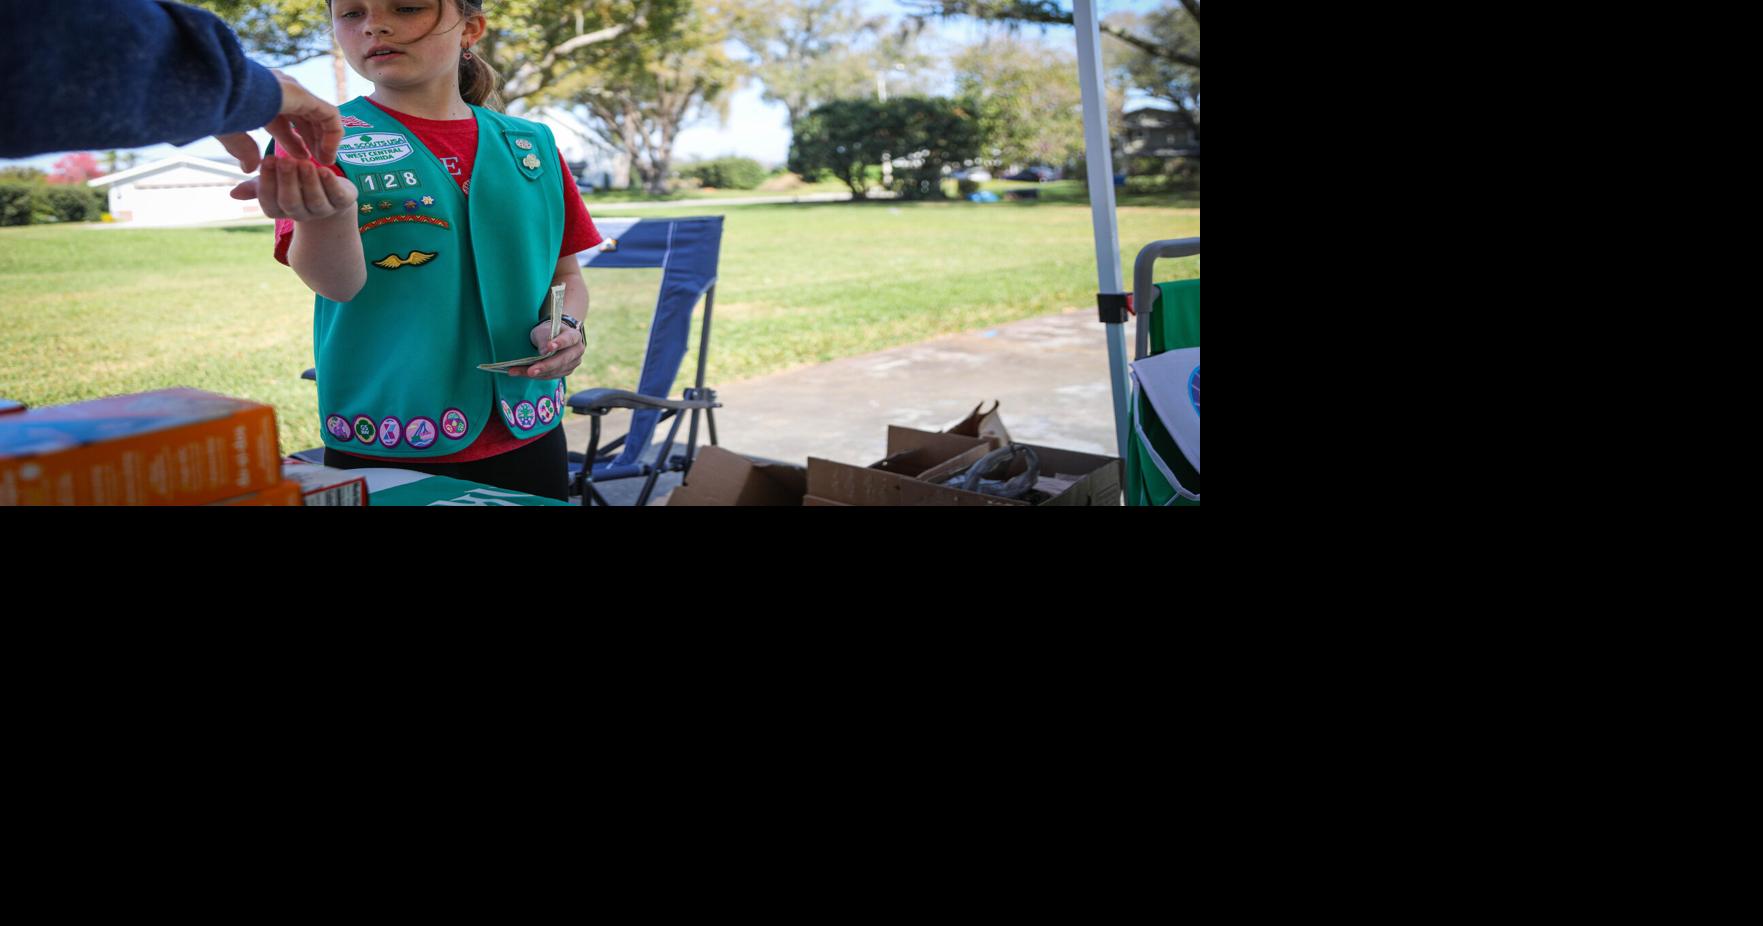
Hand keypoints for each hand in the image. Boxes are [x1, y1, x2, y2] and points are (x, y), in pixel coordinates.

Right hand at [214, 70, 341, 171]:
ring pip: (318, 116)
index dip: (292, 141)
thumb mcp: (231, 132)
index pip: (283, 119)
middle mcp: (279, 90)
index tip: (301, 159)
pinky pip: (329, 116)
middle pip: (303, 118)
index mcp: (261, 96)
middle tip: (316, 161)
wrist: (221, 88)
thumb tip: (249, 169)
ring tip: (326, 161)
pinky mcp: (305, 96)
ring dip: (323, 139)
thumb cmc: (218, 108)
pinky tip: (327, 154)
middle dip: (310, 140)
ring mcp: (294, 90)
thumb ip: (242, 149)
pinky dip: (331, 136)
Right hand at [229, 154, 357, 221]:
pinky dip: (331, 183)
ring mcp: (323, 210)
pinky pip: (337, 196)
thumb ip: (255, 186)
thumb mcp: (275, 182)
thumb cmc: (295, 183)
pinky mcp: (343, 203)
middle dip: (286, 181)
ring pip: (314, 200)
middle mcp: (300, 214)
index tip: (266, 160)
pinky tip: (325, 169)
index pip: (269, 201)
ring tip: (304, 162)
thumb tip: (233, 194)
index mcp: (280, 209)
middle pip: (290, 202)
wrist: (330, 193)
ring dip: (308, 181)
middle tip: (283, 160)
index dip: (267, 182)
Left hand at [507, 323, 584, 378]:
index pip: (568, 340)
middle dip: (545, 366)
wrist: (554, 338)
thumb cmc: (548, 331)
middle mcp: (577, 351)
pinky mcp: (565, 372)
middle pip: (562, 360)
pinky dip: (535, 376)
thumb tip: (544, 352)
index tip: (549, 347)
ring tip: (516, 372)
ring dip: (536, 373)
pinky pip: (550, 376)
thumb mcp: (544, 330)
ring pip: (554, 371)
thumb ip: (544, 338)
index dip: (559, 343)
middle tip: (531, 371)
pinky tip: (521, 373)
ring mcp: (572, 364)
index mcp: (574, 336)